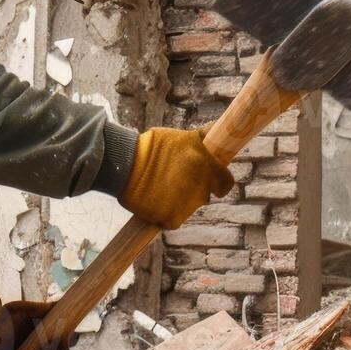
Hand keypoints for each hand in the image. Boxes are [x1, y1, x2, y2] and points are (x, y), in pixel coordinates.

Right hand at [119, 127, 234, 228]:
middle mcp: (200, 189)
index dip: (218, 181)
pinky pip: (174, 219)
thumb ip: (203, 138)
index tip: (209, 179)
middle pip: (204, 195)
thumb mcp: (181, 136)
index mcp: (206, 167)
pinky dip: (166, 212)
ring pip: (189, 207)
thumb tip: (220, 130)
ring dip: (180, 200)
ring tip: (161, 186)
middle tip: (176, 178)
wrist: (124, 165)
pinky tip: (156, 198)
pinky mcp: (172, 220)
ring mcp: (187, 207)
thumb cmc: (152, 148)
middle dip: (194, 188)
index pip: (226, 183)